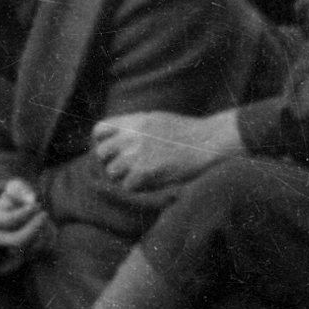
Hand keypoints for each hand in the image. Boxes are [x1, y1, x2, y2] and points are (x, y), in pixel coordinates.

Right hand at [0, 176, 53, 260]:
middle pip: (18, 242)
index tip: (36, 204)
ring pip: (32, 247)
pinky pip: (43, 249)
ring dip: (44, 229)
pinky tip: (47, 224)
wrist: (20, 212)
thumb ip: (20, 189)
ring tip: (44, 215)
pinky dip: (50, 235)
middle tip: (44, 213)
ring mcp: (14, 249)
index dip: (24, 213)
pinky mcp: (29, 254)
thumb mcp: (14, 187)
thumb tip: (32, 199)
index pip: (8, 221)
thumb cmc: (16, 198)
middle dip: (34, 228)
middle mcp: (0, 238)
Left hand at [90, 109, 239, 197]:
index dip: (101, 141)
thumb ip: (135, 127)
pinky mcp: (146, 171)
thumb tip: (117, 139)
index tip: (111, 150)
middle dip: (110, 162)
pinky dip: (136, 188)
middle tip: (125, 167)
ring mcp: (137, 153)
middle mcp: (130, 136)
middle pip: (101, 153)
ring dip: (123, 177)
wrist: (209, 141)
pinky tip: (149, 184)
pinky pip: (127, 186)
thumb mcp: (156, 119)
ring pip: (112, 172)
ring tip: (139, 177)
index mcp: (133, 121)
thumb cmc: (187, 131)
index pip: (99, 130)